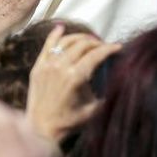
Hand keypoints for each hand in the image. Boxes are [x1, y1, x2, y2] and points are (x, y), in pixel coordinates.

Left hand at [26, 25, 120, 141]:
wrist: (40, 129)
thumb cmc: (68, 122)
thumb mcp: (93, 110)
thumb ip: (106, 94)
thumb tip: (118, 82)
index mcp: (75, 77)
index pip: (96, 54)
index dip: (109, 48)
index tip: (118, 46)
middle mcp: (61, 67)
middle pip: (82, 44)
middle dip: (96, 42)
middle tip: (103, 46)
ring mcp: (47, 65)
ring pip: (66, 41)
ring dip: (80, 38)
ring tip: (89, 40)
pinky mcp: (38, 67)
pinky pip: (47, 45)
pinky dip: (55, 35)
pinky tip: (61, 28)